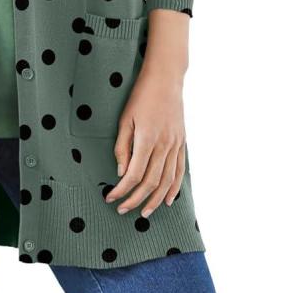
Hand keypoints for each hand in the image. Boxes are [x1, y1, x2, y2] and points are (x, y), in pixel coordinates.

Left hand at [104, 63, 187, 218]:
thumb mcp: (125, 118)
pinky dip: (174, 188)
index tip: (111, 197)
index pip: (134, 174)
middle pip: (150, 182)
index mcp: (147, 139)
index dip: (122, 190)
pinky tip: (167, 200)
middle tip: (122, 210)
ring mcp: (176, 145)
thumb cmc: (141, 96)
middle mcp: (164, 145)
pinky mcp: (182, 143)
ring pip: (167, 181)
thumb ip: (122, 147)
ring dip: (154, 200)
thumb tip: (121, 172)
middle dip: (135, 199)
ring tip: (143, 213)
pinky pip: (180, 171)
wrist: (166, 79)